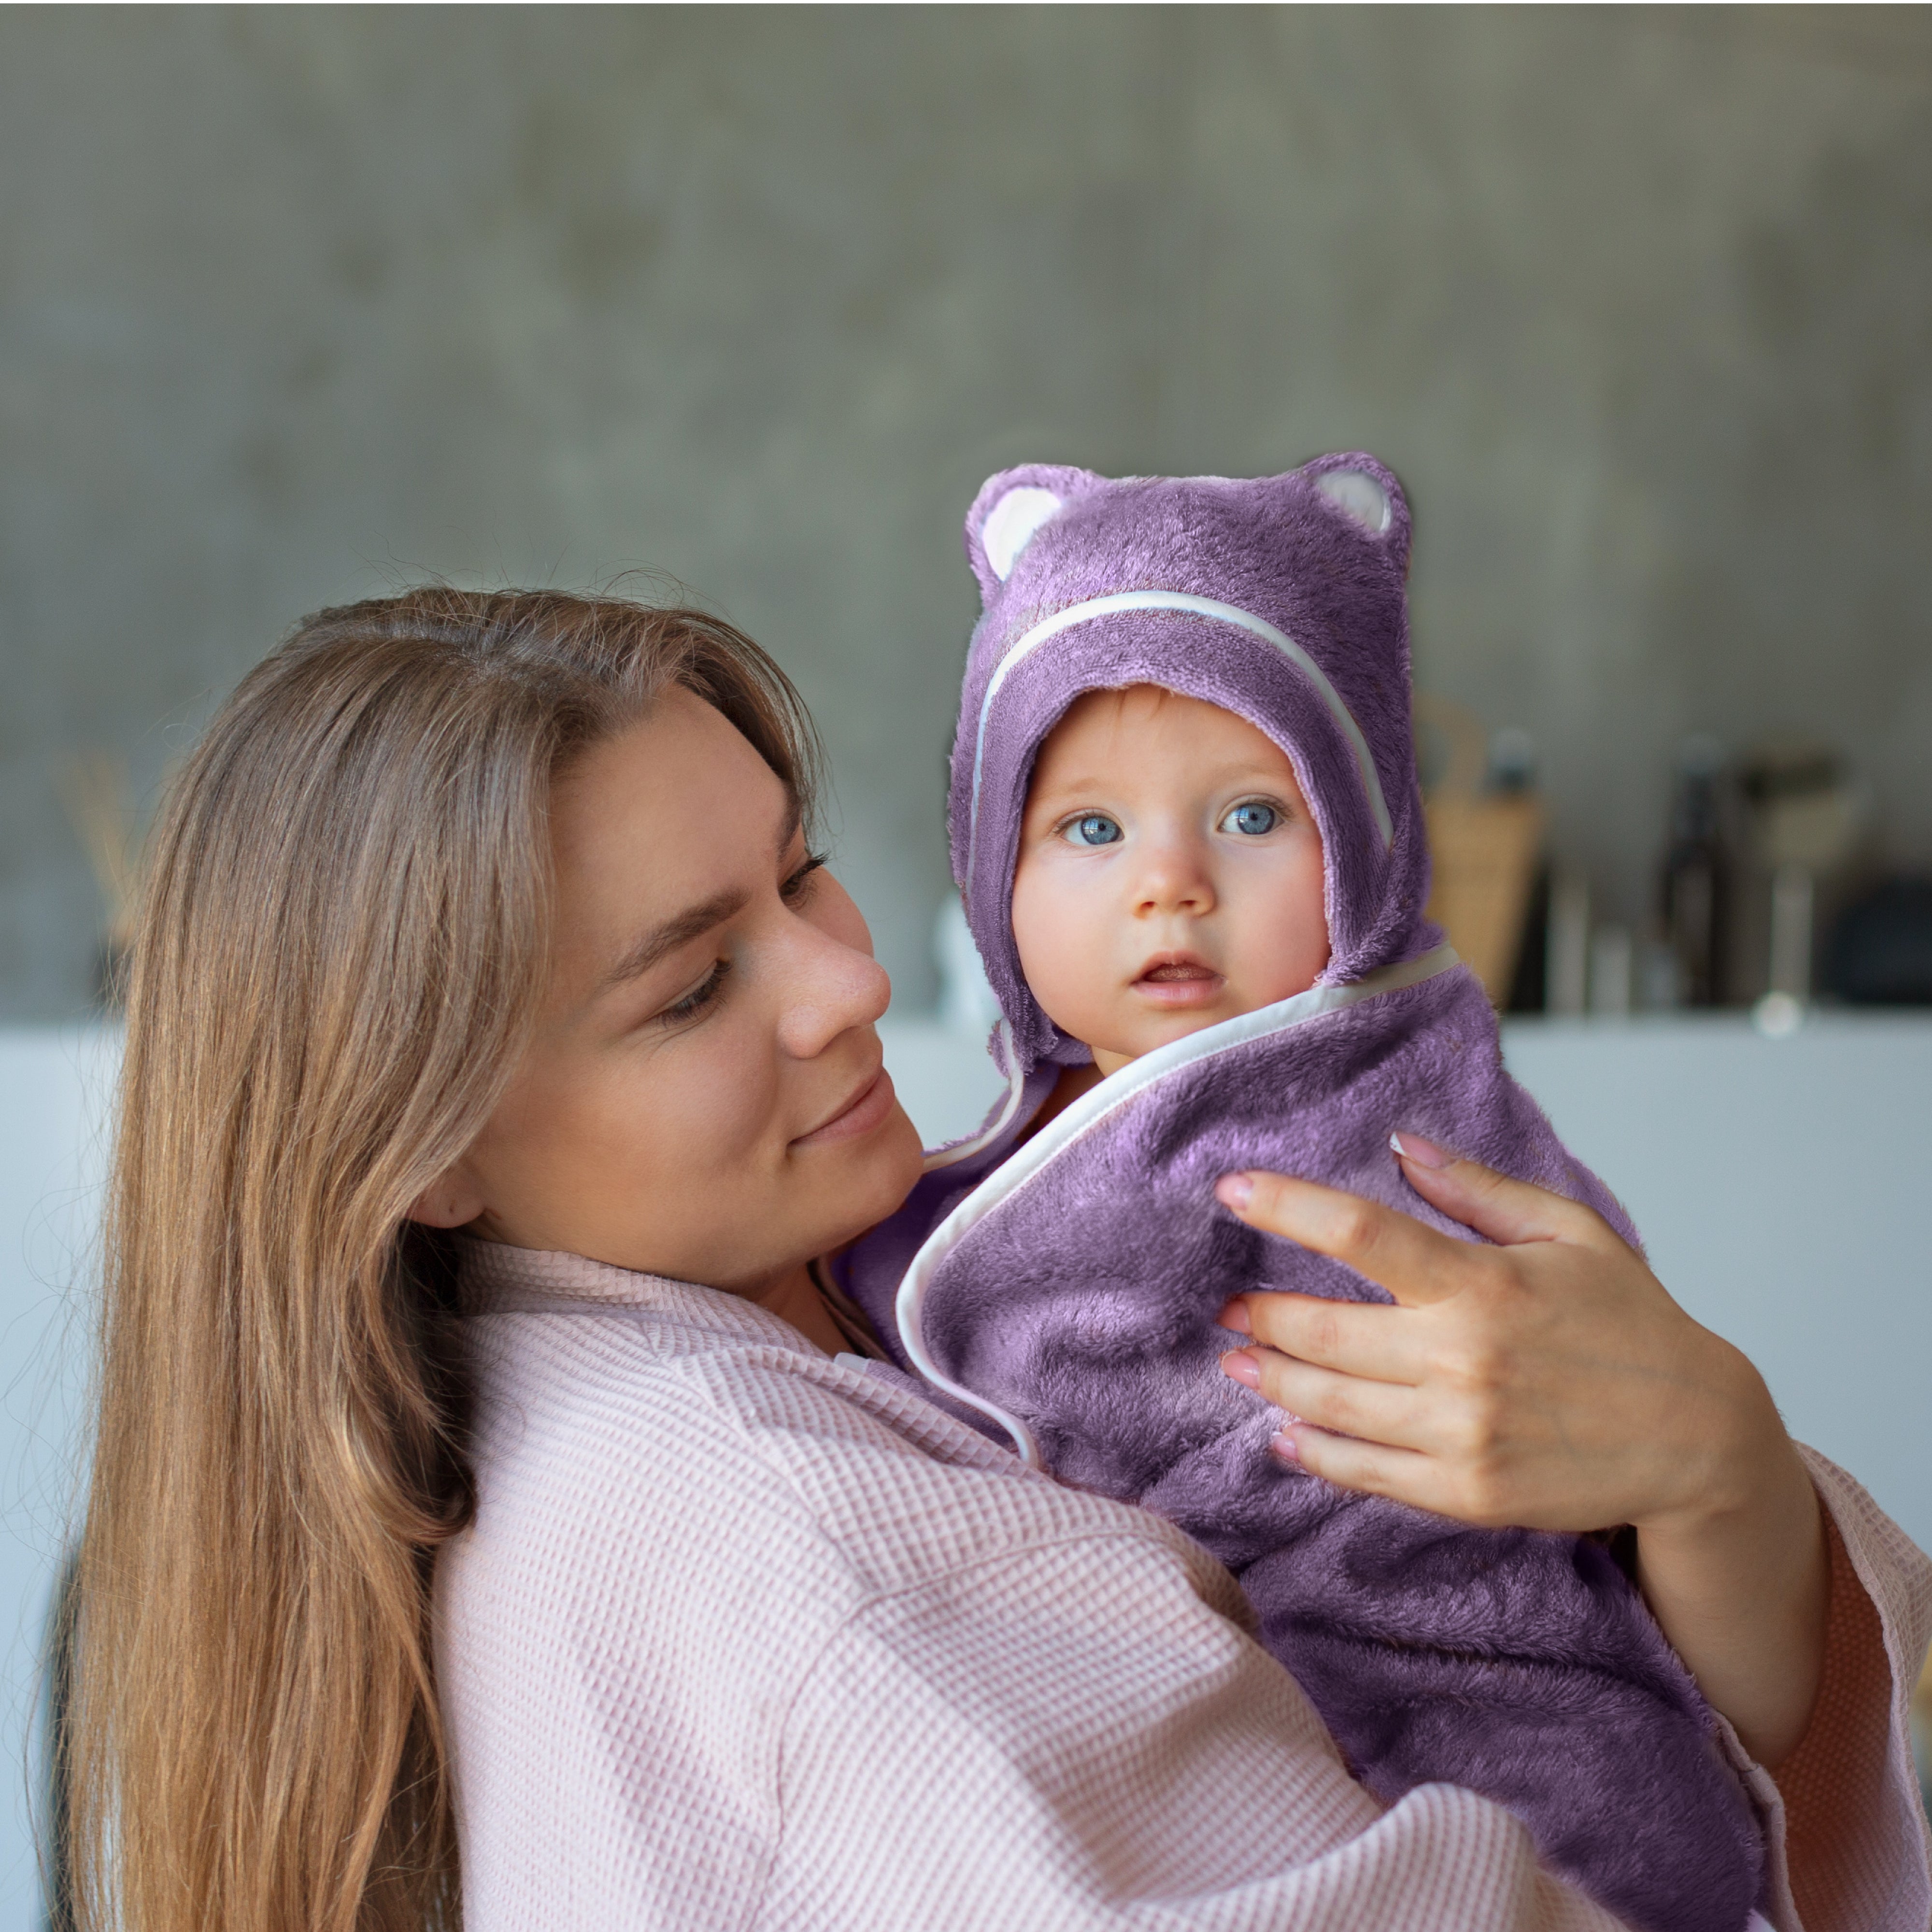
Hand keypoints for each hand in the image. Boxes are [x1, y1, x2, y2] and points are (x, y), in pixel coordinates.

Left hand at [1215, 1134, 1828, 1766]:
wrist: (1699, 1438)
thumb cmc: (1630, 1321)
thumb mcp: (1569, 1232)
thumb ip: (1477, 1189)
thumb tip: (1401, 1145)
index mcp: (1483, 1283)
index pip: (1360, 1233)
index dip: (1285, 1206)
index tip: (1231, 1191)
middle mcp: (1462, 1358)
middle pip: (1322, 1330)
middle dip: (1258, 1313)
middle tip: (1223, 1304)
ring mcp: (1460, 1432)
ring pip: (1329, 1404)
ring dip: (1271, 1379)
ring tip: (1237, 1359)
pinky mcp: (1466, 1491)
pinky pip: (1364, 1473)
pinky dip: (1313, 1452)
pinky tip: (1283, 1432)